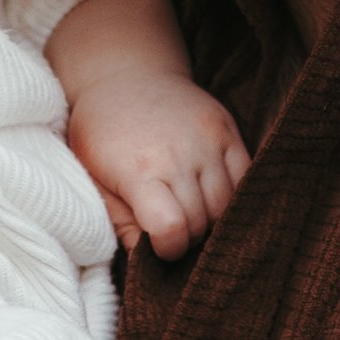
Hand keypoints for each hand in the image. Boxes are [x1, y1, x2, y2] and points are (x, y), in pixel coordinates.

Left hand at [67, 74, 249, 261]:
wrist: (125, 76)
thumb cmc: (101, 135)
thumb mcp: (93, 180)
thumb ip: (120, 223)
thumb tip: (143, 263)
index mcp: (138, 170)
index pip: (172, 228)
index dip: (168, 249)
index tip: (159, 246)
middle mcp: (178, 154)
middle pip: (202, 221)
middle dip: (189, 237)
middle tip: (173, 231)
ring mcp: (207, 139)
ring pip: (227, 204)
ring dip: (212, 220)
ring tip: (191, 215)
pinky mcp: (226, 128)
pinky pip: (246, 176)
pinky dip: (234, 196)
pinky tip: (212, 198)